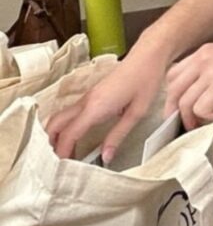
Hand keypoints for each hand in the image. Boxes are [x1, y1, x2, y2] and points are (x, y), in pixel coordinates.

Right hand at [45, 39, 168, 163]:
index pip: (69, 133)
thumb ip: (118, 135)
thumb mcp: (137, 112)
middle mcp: (87, 101)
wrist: (148, 56)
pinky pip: (72, 112)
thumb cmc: (145, 80)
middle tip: (57, 163)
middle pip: (56, 123)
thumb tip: (105, 157)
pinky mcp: (92, 94)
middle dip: (51, 143)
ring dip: (57, 134)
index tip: (61, 169)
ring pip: (61, 116)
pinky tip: (75, 138)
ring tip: (64, 154)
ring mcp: (88, 96)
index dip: (62, 152)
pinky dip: (66, 126)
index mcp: (96, 107)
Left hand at [164, 38, 212, 129]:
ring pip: (184, 103)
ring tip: (206, 126)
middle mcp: (203, 59)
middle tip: (186, 125)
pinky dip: (207, 120)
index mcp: (205, 52)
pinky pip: (200, 110)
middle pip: (173, 90)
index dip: (173, 96)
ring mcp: (211, 72)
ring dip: (192, 120)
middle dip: (176, 112)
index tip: (178, 111)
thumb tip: (204, 98)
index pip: (174, 74)